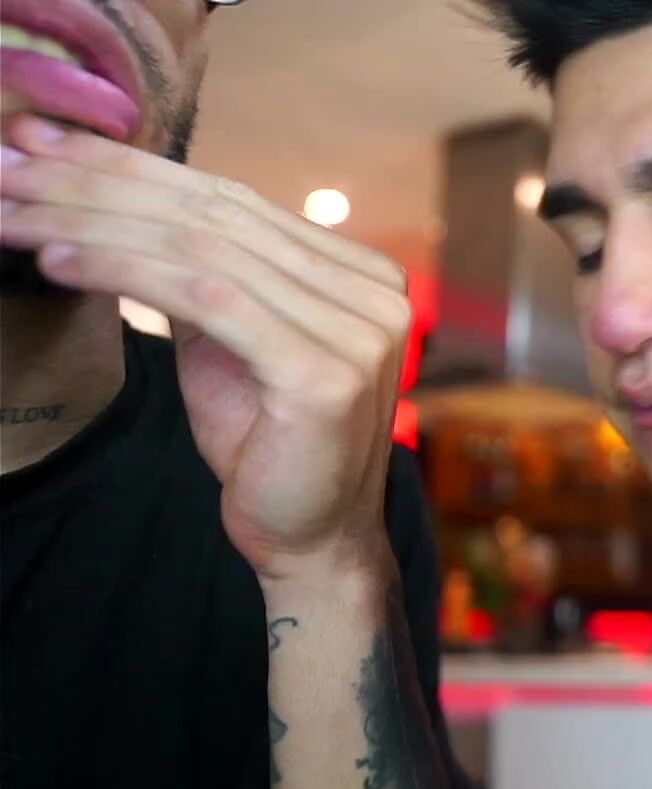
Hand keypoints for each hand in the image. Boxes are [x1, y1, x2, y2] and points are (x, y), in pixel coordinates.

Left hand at [0, 115, 411, 580]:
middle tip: (9, 163)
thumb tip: (119, 198)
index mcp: (360, 276)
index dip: (133, 165)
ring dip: (93, 223)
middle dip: (99, 184)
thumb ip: (210, 274)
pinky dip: (124, 271)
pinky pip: (207, 298)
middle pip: (213, 217)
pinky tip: (61, 262)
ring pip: (202, 250)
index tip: (43, 143)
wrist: (310, 539)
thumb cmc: (266, 445)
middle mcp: (374, 294)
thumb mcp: (233, 340)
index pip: (232, 200)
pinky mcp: (324, 376)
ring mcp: (357, 334)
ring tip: (13, 215)